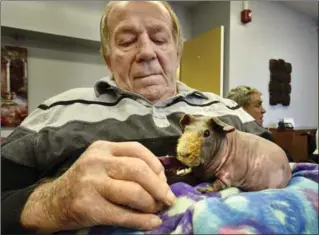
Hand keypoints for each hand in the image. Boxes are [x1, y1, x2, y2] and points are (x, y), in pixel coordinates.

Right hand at [21, 140, 175, 232]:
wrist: (52, 202)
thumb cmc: (85, 182)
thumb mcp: (102, 164)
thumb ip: (126, 165)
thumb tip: (161, 180)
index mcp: (103, 148)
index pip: (138, 150)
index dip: (156, 166)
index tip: (164, 180)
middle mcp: (96, 161)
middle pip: (138, 170)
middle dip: (159, 186)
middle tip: (167, 199)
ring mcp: (90, 183)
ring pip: (133, 192)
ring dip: (151, 204)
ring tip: (156, 210)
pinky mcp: (88, 206)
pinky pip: (123, 214)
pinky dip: (142, 220)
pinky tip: (151, 222)